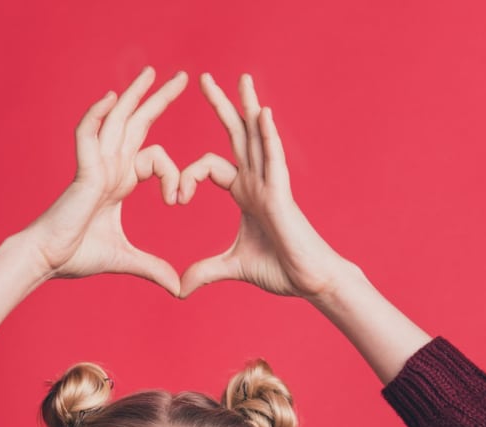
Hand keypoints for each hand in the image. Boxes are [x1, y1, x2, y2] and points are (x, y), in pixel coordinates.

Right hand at [24, 66, 187, 295]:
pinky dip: (97, 115)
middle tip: (182, 78)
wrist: (48, 259)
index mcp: (120, 181)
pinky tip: (111, 98)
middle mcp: (109, 167)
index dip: (175, 175)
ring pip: (116, 120)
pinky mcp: (83, 172)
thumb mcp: (126, 260)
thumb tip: (178, 288)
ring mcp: (95, 165)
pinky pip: (88, 135)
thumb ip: (153, 268)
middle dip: (158, 100)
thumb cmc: (77, 255)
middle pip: (137, 123)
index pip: (155, 157)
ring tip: (152, 73)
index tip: (180, 200)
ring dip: (134, 95)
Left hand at [177, 72, 348, 299]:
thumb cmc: (280, 270)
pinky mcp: (282, 194)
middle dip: (220, 107)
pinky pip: (274, 158)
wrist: (310, 280)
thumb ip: (205, 272)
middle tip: (202, 79)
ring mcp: (271, 184)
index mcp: (245, 194)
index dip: (186, 177)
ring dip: (247, 107)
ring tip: (241, 79)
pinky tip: (261, 113)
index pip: (209, 167)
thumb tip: (179, 289)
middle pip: (236, 136)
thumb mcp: (232, 268)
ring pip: (257, 137)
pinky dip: (268, 136)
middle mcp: (257, 182)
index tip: (175, 199)